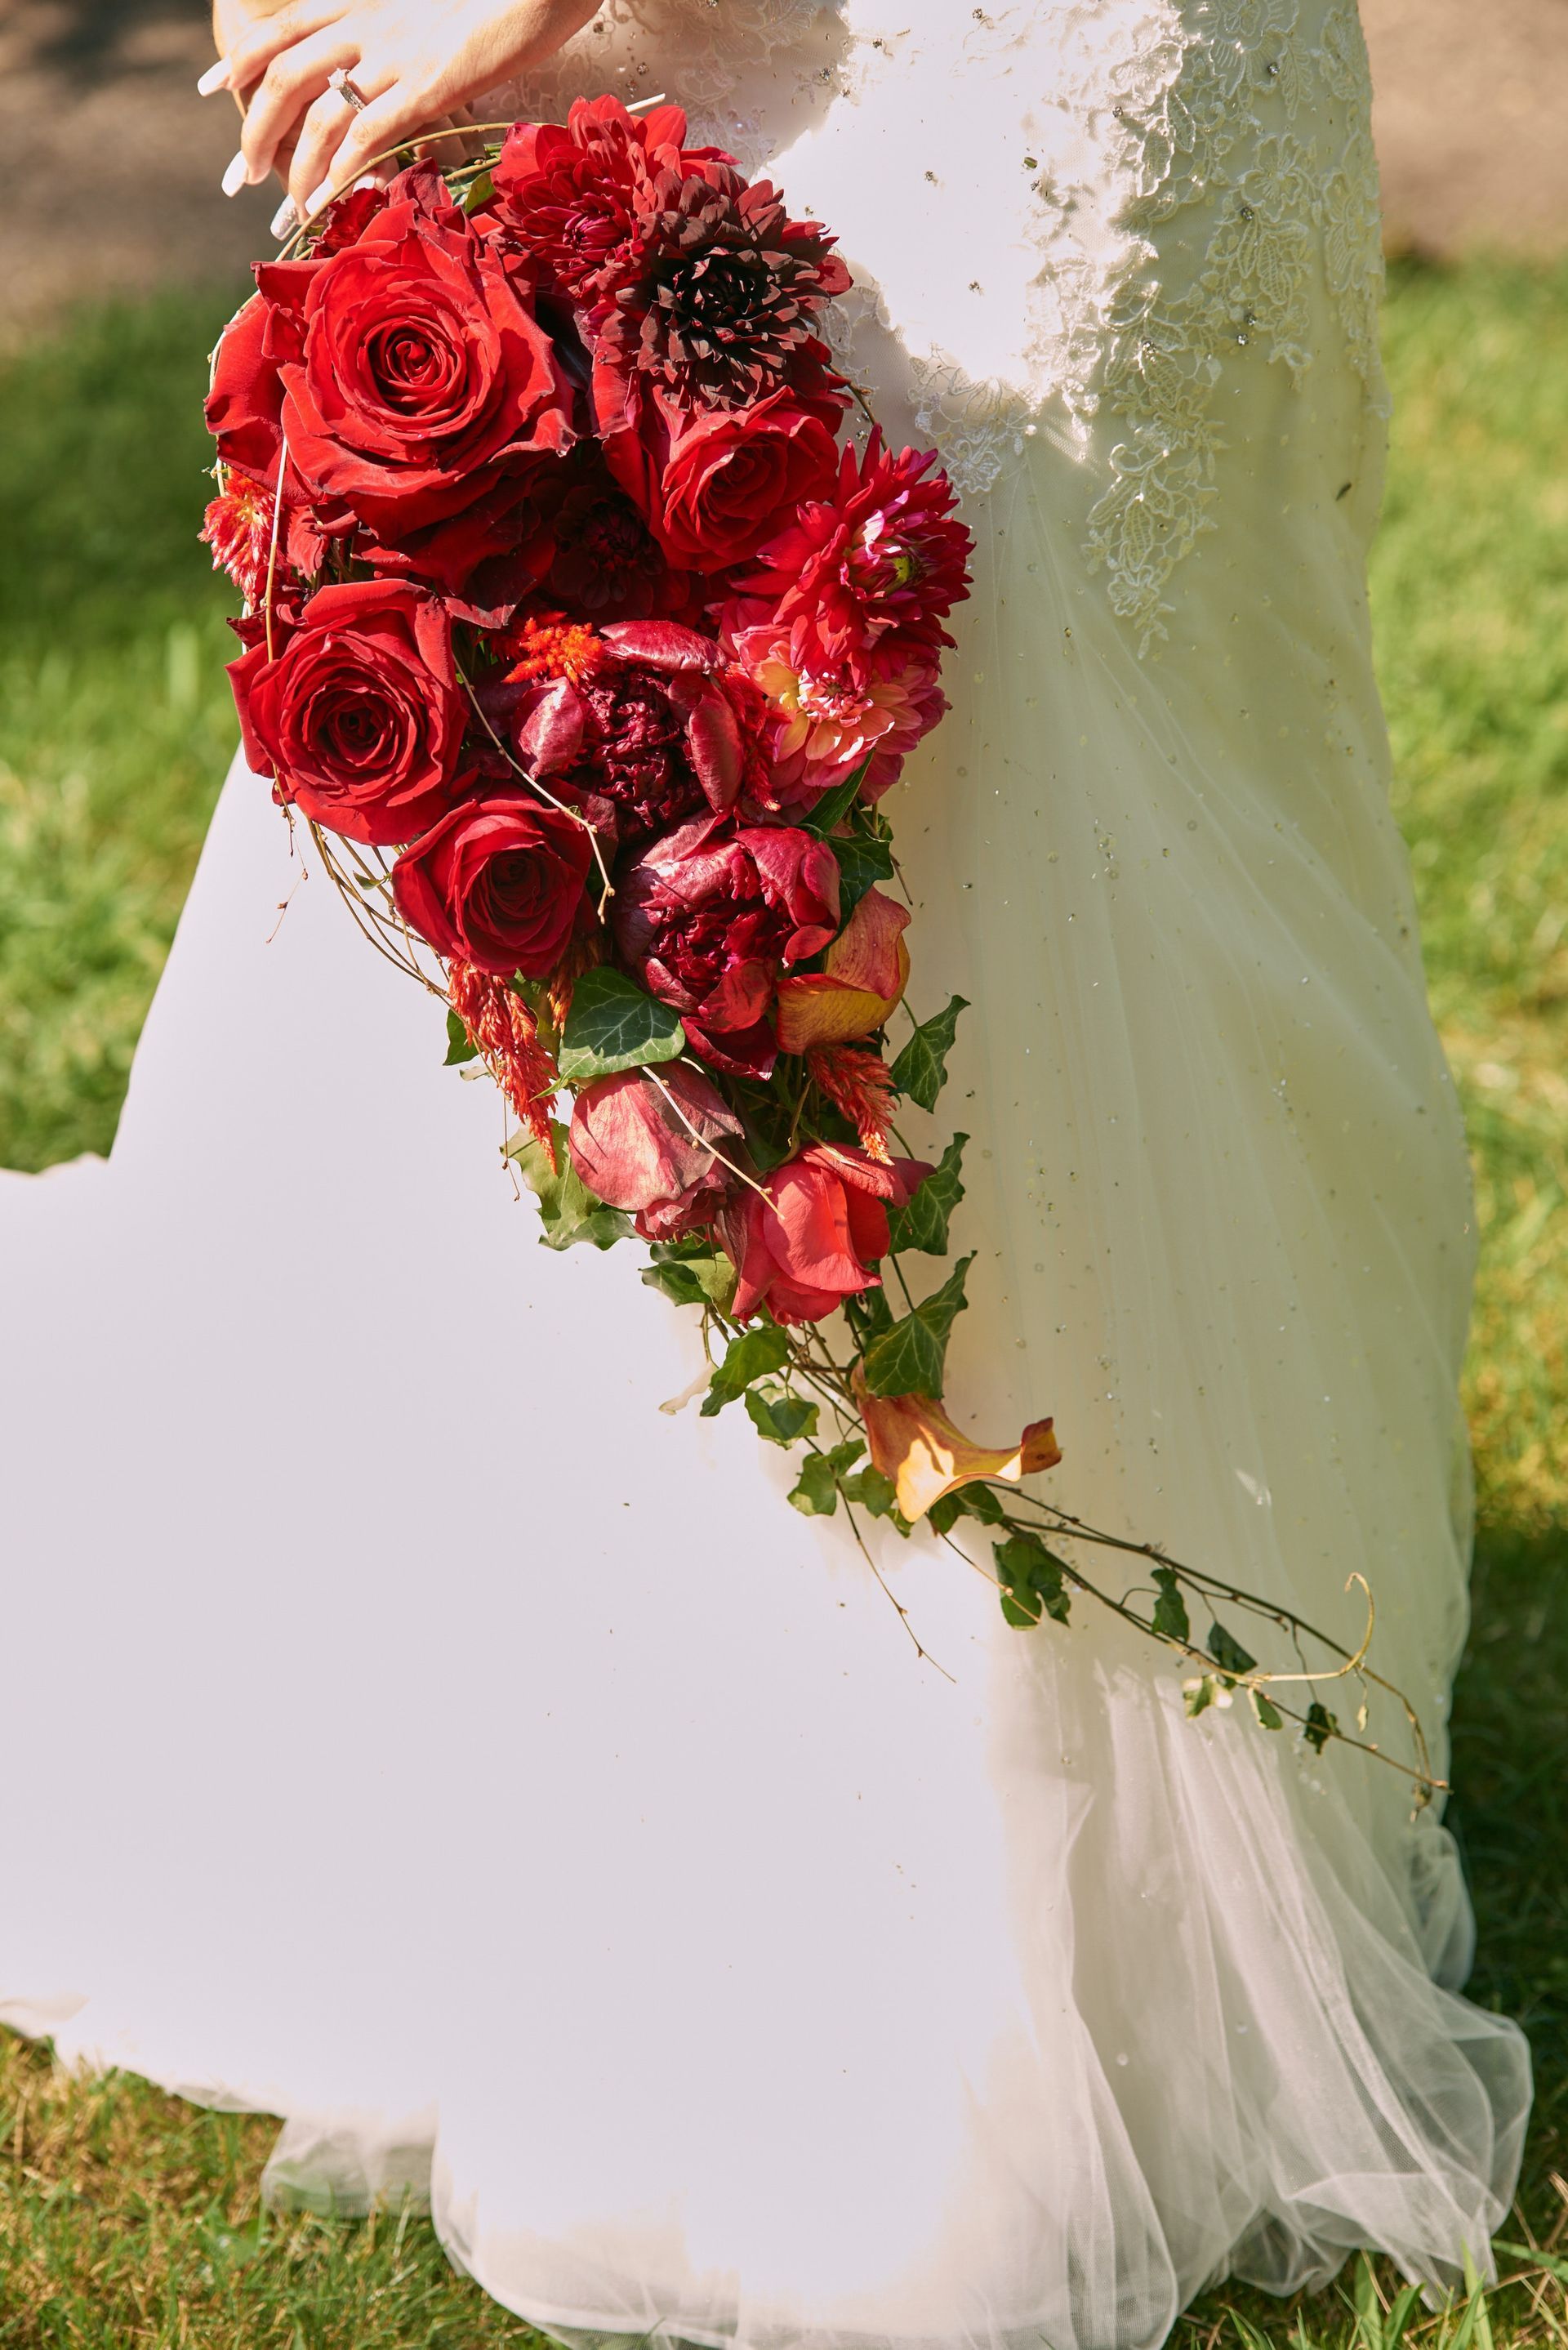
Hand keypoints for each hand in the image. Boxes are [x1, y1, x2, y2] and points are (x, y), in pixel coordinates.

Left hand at [203, 0, 600, 226]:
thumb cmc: (486, 0)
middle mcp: (364, 25)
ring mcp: (393, 56)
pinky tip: (330, 199)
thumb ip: (386, 35)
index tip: (215, 88)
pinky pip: (367, 133)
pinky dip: (341, 170)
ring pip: (320, 114)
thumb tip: (368, 74)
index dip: (238, 57)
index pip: (279, 28)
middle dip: (256, 129)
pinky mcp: (426, 86)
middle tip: (245, 174)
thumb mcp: (419, 11)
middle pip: (283, 77)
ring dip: (297, 165)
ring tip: (289, 205)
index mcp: (358, 1)